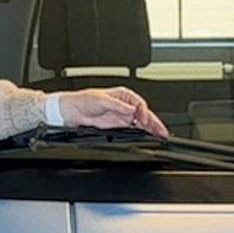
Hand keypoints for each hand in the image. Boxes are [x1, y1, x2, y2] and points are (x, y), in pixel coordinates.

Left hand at [56, 86, 170, 137]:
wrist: (71, 111)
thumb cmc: (83, 100)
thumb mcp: (101, 100)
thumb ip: (118, 106)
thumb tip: (131, 110)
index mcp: (123, 95)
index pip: (139, 104)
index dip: (144, 112)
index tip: (145, 120)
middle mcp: (124, 105)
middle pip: (143, 114)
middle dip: (154, 122)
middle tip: (162, 131)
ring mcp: (122, 116)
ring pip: (141, 122)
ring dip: (150, 129)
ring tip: (160, 135)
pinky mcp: (117, 126)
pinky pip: (133, 129)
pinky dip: (142, 133)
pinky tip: (148, 137)